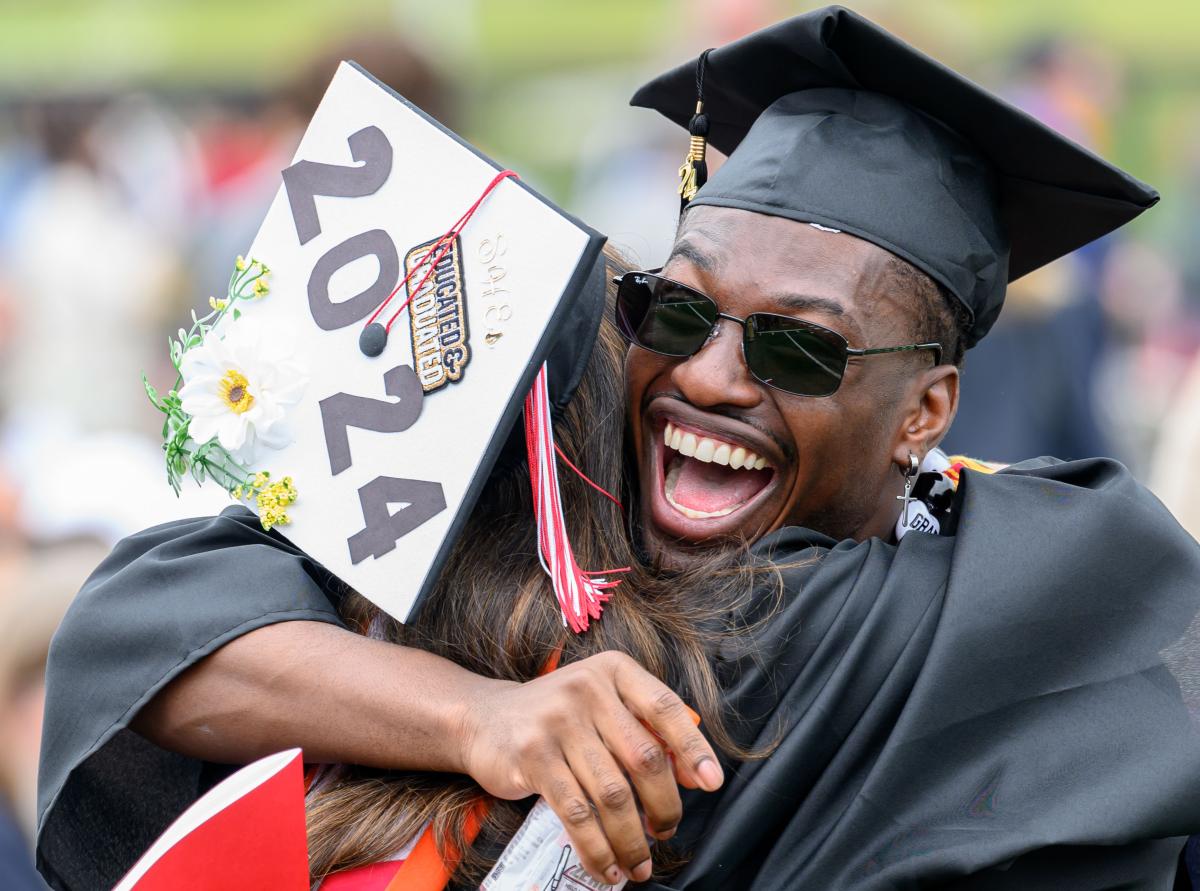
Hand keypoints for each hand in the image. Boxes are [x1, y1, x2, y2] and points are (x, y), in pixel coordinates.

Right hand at [454, 650, 723, 884]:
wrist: (484, 718)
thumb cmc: (559, 716)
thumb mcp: (602, 703)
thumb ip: (645, 729)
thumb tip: (694, 775)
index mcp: (614, 671)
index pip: (665, 708)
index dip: (694, 748)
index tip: (712, 783)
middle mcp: (587, 689)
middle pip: (645, 757)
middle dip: (665, 806)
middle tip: (666, 833)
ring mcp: (557, 722)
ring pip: (613, 794)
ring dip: (632, 840)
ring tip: (639, 864)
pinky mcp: (533, 757)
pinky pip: (577, 814)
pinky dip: (597, 848)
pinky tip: (606, 866)